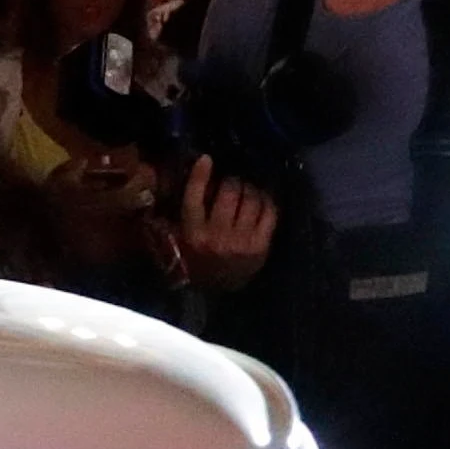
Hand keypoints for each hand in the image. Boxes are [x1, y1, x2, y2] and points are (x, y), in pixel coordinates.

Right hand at [172, 156, 279, 289]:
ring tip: (248, 190)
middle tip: (233, 182)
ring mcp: (241, 241)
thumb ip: (183, 210)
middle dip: (232, 181)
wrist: (218, 290)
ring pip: (251, 198)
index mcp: (192, 233)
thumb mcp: (180, 237)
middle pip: (229, 192)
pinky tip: (262, 200)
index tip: (206, 159)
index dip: (200, 174)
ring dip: (251, 189)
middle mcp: (216, 236)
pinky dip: (266, 201)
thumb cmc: (197, 258)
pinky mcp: (260, 246)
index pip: (194, 196)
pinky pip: (269, 212)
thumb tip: (193, 177)